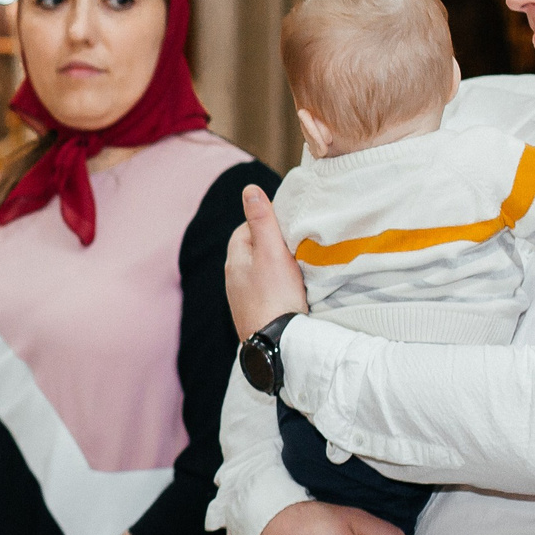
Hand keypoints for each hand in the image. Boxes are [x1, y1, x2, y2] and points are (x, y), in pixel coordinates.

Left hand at [224, 185, 306, 340]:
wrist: (276, 345)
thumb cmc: (274, 296)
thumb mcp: (271, 252)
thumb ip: (262, 221)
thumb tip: (249, 189)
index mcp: (234, 259)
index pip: (247, 228)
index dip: (267, 222)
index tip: (289, 224)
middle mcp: (234, 279)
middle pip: (255, 251)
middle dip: (273, 245)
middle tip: (298, 245)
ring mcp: (243, 299)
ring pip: (262, 272)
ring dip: (278, 267)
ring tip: (300, 267)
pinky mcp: (256, 315)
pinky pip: (267, 291)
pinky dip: (279, 286)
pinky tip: (294, 291)